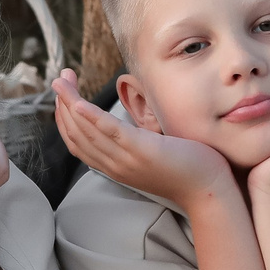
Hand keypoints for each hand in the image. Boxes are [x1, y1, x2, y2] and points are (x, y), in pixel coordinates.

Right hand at [52, 69, 234, 209]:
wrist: (209, 191)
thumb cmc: (186, 168)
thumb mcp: (152, 154)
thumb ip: (136, 142)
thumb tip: (132, 123)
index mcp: (114, 165)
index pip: (76, 142)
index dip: (64, 116)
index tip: (63, 93)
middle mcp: (115, 164)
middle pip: (76, 134)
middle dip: (62, 104)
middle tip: (60, 79)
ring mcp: (127, 159)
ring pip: (86, 131)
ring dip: (69, 104)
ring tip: (62, 81)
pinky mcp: (143, 150)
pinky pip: (110, 132)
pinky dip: (91, 117)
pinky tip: (78, 103)